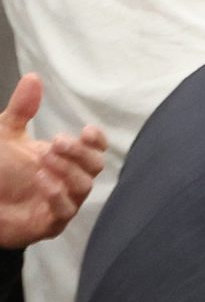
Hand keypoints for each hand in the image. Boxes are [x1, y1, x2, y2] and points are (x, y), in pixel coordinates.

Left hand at [0, 73, 104, 249]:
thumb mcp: (6, 134)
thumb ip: (22, 109)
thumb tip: (33, 77)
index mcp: (65, 159)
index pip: (96, 150)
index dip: (97, 141)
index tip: (86, 131)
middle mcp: (69, 181)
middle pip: (96, 166)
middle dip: (80, 153)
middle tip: (56, 141)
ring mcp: (62, 203)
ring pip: (83, 187)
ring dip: (67, 171)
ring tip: (43, 159)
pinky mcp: (50, 223)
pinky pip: (65, 210)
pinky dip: (57, 195)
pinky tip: (42, 180)